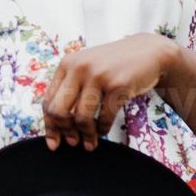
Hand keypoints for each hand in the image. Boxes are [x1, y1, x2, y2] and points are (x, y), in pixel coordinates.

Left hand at [41, 33, 173, 150]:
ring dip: (86, 135)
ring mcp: (99, 75)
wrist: (148, 52)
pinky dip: (103, 129)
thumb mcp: (87, 69)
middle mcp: (79, 68)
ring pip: (81, 118)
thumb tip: (56, 128)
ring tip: (90, 141)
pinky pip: (104, 117)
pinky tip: (104, 130)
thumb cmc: (114, 66)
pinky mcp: (118, 85)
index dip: (50, 126)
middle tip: (73, 141)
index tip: (54, 143)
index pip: (48, 101)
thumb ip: (70, 90)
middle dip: (65, 132)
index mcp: (67, 64)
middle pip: (59, 111)